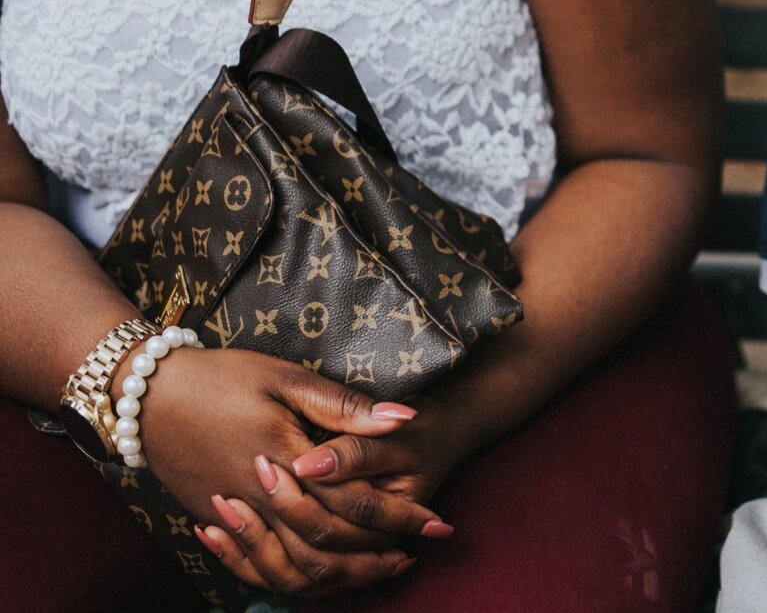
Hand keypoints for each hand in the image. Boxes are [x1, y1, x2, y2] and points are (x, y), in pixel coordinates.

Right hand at [137, 349, 442, 594]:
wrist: (146, 396)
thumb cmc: (222, 378)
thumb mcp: (287, 379)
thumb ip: (345, 406)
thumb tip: (405, 418)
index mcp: (285, 460)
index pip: (354, 502)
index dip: (398, 515)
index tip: (436, 518)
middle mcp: (260, 499)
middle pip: (328, 544)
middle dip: (380, 550)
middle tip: (424, 543)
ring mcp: (235, 515)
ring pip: (296, 565)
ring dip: (344, 571)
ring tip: (386, 563)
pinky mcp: (217, 520)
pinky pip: (261, 565)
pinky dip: (298, 573)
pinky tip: (326, 566)